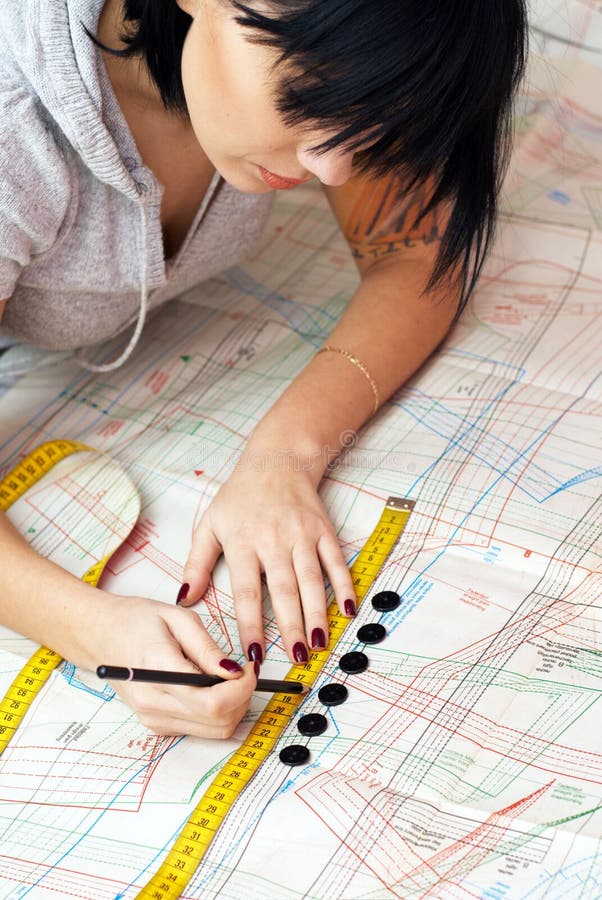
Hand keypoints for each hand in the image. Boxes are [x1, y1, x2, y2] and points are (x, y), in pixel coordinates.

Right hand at [87, 593, 256, 737]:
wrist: (99, 635)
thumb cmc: (135, 621)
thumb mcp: (177, 618)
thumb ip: (207, 648)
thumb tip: (234, 672)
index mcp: (158, 672)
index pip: (212, 702)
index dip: (242, 689)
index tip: (250, 668)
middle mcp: (154, 704)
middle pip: (218, 722)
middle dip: (242, 698)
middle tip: (244, 671)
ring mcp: (154, 719)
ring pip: (214, 731)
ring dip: (233, 707)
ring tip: (228, 677)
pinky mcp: (156, 724)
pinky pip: (200, 728)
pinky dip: (216, 712)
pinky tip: (211, 686)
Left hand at [179, 457, 356, 664]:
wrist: (277, 460)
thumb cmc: (240, 496)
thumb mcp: (209, 524)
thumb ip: (196, 564)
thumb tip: (185, 599)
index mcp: (243, 543)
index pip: (246, 592)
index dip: (251, 624)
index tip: (253, 654)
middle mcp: (274, 540)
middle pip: (284, 591)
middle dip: (291, 627)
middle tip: (296, 658)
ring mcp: (302, 535)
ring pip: (311, 580)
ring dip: (317, 614)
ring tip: (319, 644)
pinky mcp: (323, 530)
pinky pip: (335, 562)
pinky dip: (344, 585)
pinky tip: (347, 609)